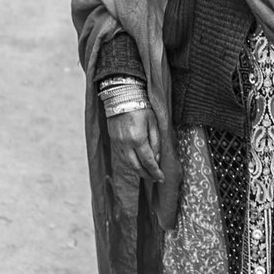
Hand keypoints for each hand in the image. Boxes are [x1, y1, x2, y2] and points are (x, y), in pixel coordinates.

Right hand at [107, 103, 181, 226]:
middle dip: (146, 175)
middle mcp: (125, 144)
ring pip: (127, 163)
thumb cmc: (141, 105)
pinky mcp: (113, 140)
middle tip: (155, 179)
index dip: (155, 172)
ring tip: (147, 173)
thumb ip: (156, 141)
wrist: (121, 94)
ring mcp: (117, 143)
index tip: (161, 178)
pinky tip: (136, 162)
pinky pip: (122, 156)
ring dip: (138, 170)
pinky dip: (130, 162)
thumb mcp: (153, 122)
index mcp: (137, 139)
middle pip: (136, 167)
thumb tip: (157, 158)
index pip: (148, 161)